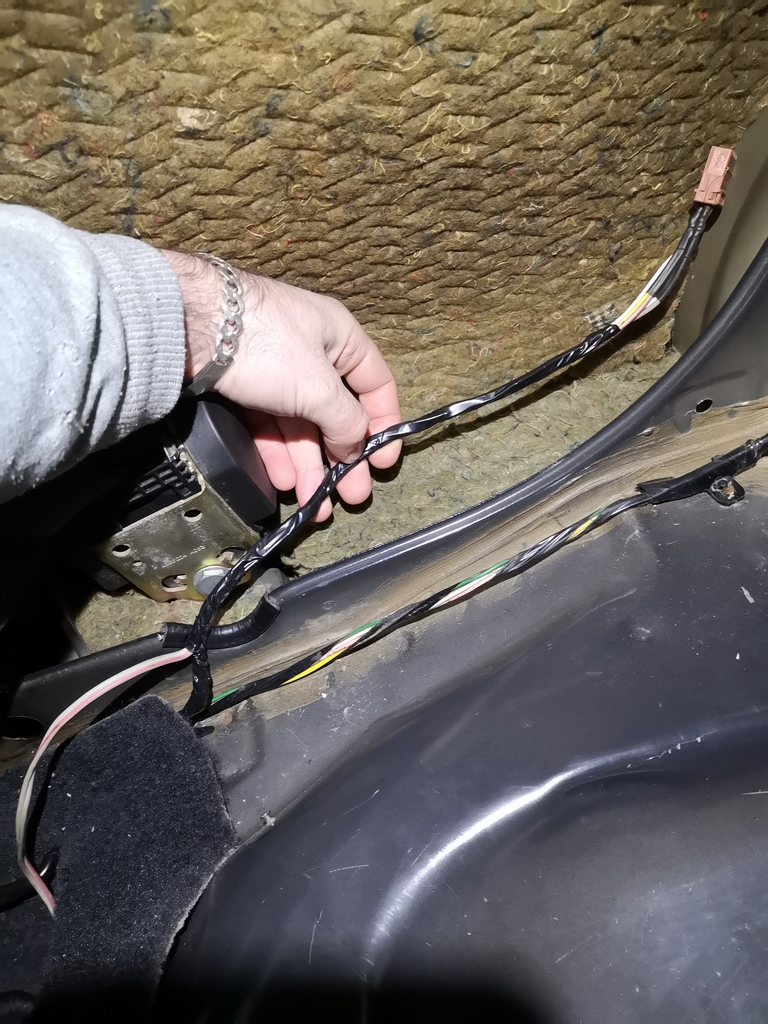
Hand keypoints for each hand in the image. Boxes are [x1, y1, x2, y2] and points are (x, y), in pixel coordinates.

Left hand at [160, 251, 401, 520]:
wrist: (188, 326)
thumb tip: (355, 448)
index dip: (384, 424)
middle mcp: (312, 353)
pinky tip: (285, 482)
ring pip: (301, 425)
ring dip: (311, 466)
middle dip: (344, 458)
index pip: (376, 385)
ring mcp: (277, 370)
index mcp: (340, 338)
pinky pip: (270, 425)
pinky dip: (279, 453)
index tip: (384, 462)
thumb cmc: (267, 345)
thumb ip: (345, 422)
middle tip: (353, 496)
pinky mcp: (245, 385)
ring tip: (317, 503)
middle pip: (337, 413)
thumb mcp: (319, 388)